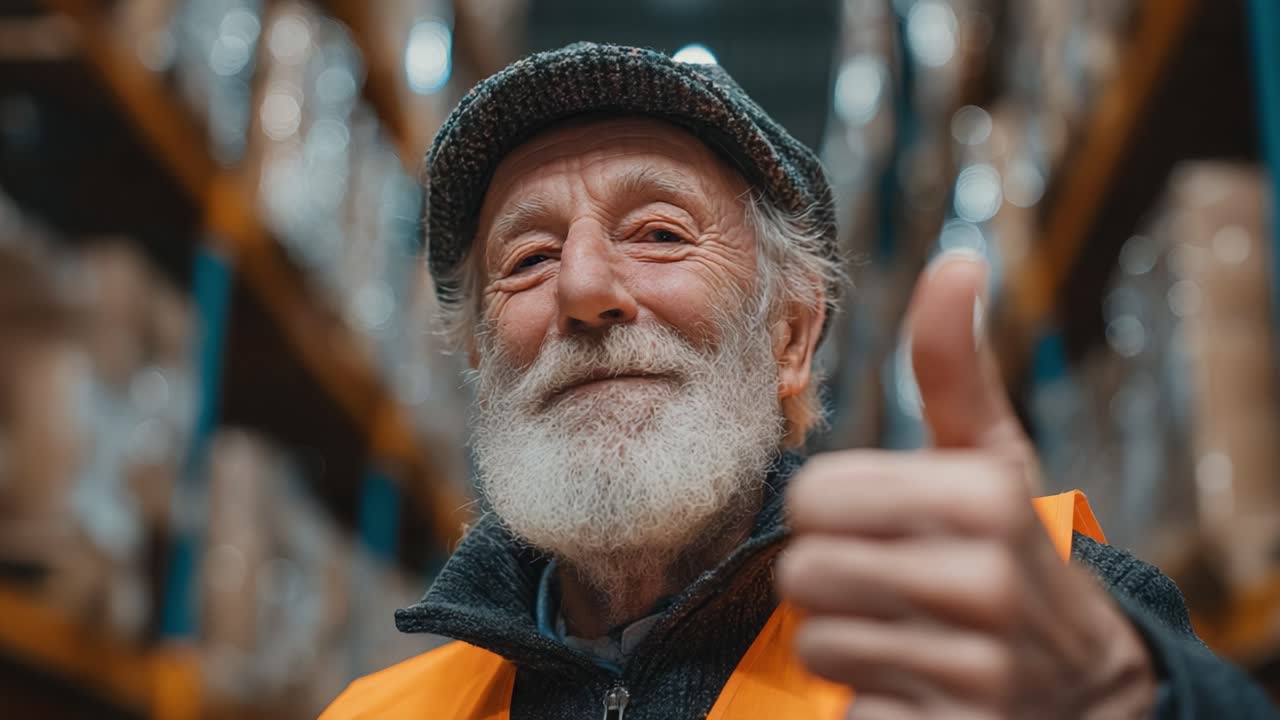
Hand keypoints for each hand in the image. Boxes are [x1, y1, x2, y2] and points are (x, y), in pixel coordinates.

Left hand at [777, 254, 1156, 718]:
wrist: (1085, 682)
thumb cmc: (1011, 549)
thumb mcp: (993, 458)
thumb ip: (955, 367)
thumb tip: (956, 260)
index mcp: (983, 498)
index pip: (813, 498)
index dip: (832, 512)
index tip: (880, 522)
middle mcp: (985, 584)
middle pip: (803, 571)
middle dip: (832, 575)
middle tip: (886, 580)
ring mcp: (974, 670)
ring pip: (818, 641)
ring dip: (847, 637)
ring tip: (905, 630)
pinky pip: (846, 708)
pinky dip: (866, 697)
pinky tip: (915, 682)